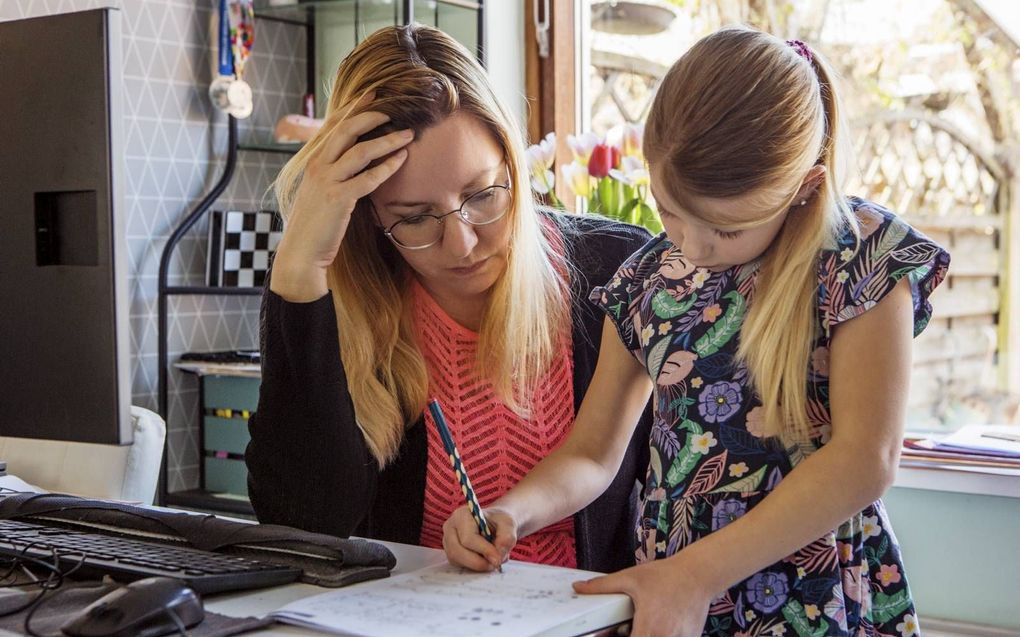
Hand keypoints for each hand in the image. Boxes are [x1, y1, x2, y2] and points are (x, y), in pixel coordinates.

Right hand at [271, 93, 413, 301]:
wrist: (301, 251)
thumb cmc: (314, 223)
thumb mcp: (319, 190)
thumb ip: (332, 171)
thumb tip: (352, 159)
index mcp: (312, 160)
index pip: (332, 125)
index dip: (352, 108)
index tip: (372, 94)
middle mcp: (317, 166)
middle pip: (345, 129)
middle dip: (370, 116)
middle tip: (393, 108)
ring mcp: (326, 181)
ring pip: (360, 151)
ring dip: (387, 141)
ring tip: (408, 135)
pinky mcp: (338, 199)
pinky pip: (368, 178)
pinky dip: (387, 167)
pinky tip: (402, 160)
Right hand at [442, 505, 517, 571]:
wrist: (496, 524)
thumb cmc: (500, 522)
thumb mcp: (508, 525)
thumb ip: (506, 538)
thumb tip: (498, 556)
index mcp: (462, 515)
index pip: (468, 538)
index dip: (483, 550)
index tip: (498, 558)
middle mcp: (450, 527)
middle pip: (457, 551)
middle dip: (478, 562)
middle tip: (495, 564)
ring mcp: (448, 541)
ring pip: (457, 560)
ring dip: (477, 565)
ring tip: (493, 560)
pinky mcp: (451, 553)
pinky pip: (459, 565)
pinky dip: (474, 567)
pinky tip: (485, 560)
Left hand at [573, 557, 713, 636]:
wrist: (699, 574)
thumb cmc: (666, 576)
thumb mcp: (631, 578)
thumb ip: (603, 586)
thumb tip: (578, 587)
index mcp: (649, 627)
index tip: (616, 633)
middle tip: (629, 628)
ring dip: (648, 636)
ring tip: (644, 626)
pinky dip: (661, 634)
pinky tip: (659, 624)